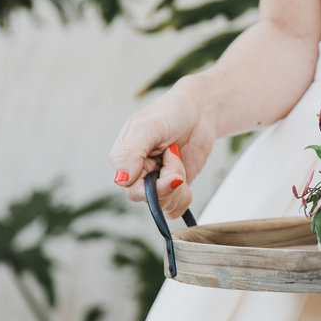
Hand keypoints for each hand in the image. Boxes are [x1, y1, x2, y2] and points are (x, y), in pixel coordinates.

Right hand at [109, 75, 216, 217]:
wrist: (198, 112)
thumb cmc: (170, 113)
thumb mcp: (147, 127)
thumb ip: (130, 152)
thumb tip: (121, 179)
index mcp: (124, 160)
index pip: (130, 188)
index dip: (153, 183)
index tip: (168, 156)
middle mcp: (138, 175)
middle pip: (149, 199)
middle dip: (169, 181)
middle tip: (174, 153)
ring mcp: (157, 183)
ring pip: (165, 205)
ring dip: (179, 183)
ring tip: (177, 156)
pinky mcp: (174, 189)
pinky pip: (176, 208)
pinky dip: (185, 195)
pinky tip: (184, 174)